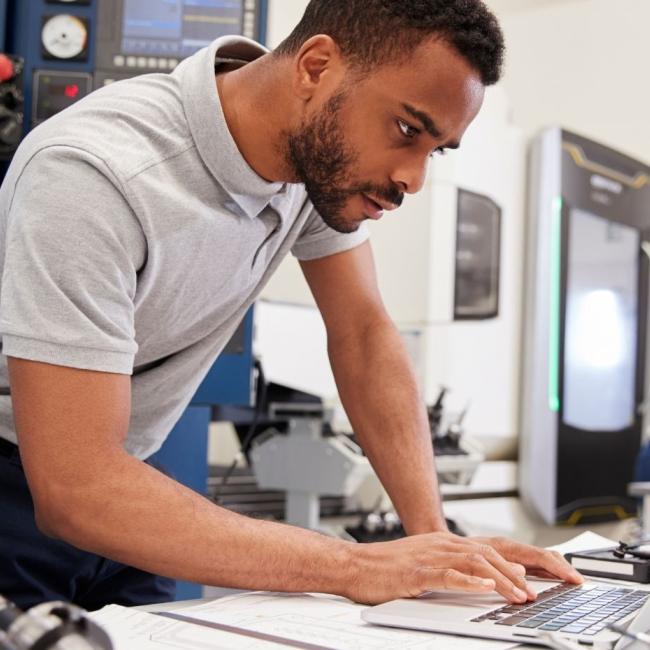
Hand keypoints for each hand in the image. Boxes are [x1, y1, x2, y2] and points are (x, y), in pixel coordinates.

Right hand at [345, 531, 582, 604]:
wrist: (356, 565)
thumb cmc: (389, 568)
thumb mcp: (428, 563)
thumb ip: (459, 567)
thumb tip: (493, 575)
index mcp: (448, 543)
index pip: (495, 546)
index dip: (526, 557)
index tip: (551, 571)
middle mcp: (443, 544)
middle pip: (492, 551)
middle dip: (524, 568)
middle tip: (549, 586)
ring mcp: (430, 556)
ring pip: (475, 561)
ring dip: (502, 578)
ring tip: (522, 594)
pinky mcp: (417, 572)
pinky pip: (447, 574)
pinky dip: (469, 580)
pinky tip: (484, 586)